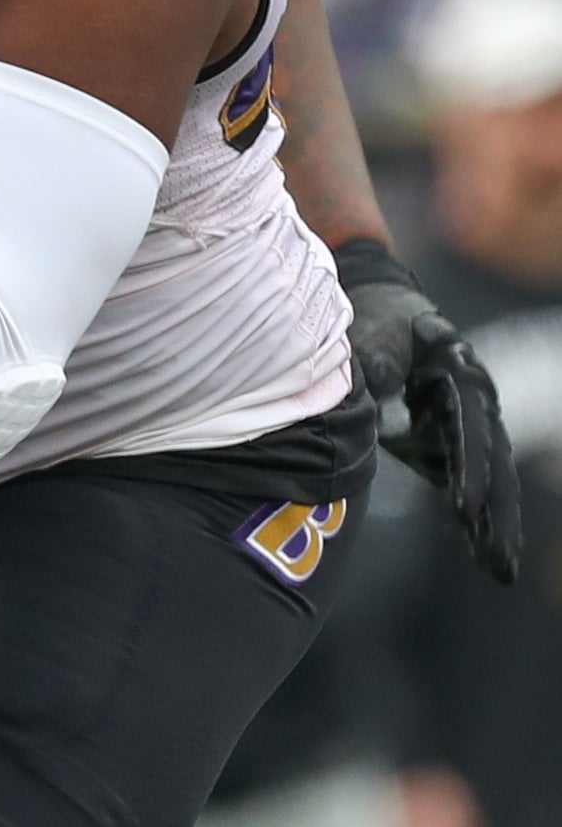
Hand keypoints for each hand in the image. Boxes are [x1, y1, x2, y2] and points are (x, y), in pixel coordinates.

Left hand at [339, 239, 522, 583]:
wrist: (377, 300)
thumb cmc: (371, 318)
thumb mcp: (371, 337)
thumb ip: (376, 367)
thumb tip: (377, 395)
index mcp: (457, 370)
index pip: (470, 425)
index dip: (469, 468)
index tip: (465, 509)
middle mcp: (473, 397)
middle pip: (492, 460)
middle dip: (495, 513)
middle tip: (497, 562)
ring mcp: (467, 417)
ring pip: (488, 475)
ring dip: (492, 522)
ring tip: (498, 568)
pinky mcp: (450, 433)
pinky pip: (465, 475)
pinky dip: (472, 511)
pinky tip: (479, 548)